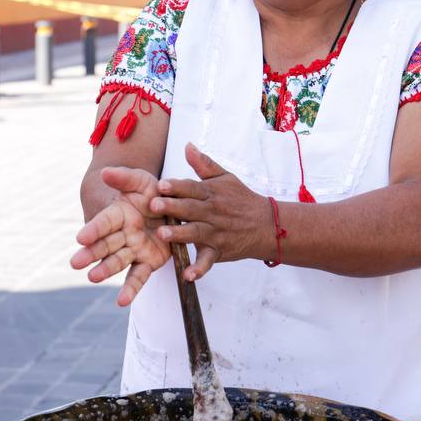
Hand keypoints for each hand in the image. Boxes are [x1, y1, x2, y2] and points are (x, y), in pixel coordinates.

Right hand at [70, 167, 169, 305]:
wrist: (170, 207)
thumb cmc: (151, 192)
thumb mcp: (141, 180)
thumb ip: (124, 178)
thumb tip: (105, 172)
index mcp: (118, 214)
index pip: (104, 222)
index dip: (94, 229)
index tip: (80, 237)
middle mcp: (122, 234)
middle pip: (105, 244)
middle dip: (91, 254)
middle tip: (75, 263)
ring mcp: (134, 250)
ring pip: (117, 261)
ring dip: (105, 270)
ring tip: (93, 278)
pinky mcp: (148, 262)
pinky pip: (138, 277)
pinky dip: (130, 290)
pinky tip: (122, 302)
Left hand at [149, 143, 267, 280]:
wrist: (267, 224)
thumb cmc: (241, 199)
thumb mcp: (225, 177)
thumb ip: (204, 164)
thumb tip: (187, 145)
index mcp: (211, 193)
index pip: (192, 188)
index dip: (176, 186)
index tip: (160, 185)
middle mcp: (212, 212)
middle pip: (190, 209)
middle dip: (172, 207)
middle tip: (153, 205)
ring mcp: (216, 233)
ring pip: (196, 232)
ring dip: (179, 234)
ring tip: (163, 234)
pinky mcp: (219, 251)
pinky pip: (208, 261)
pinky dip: (199, 269)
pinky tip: (187, 275)